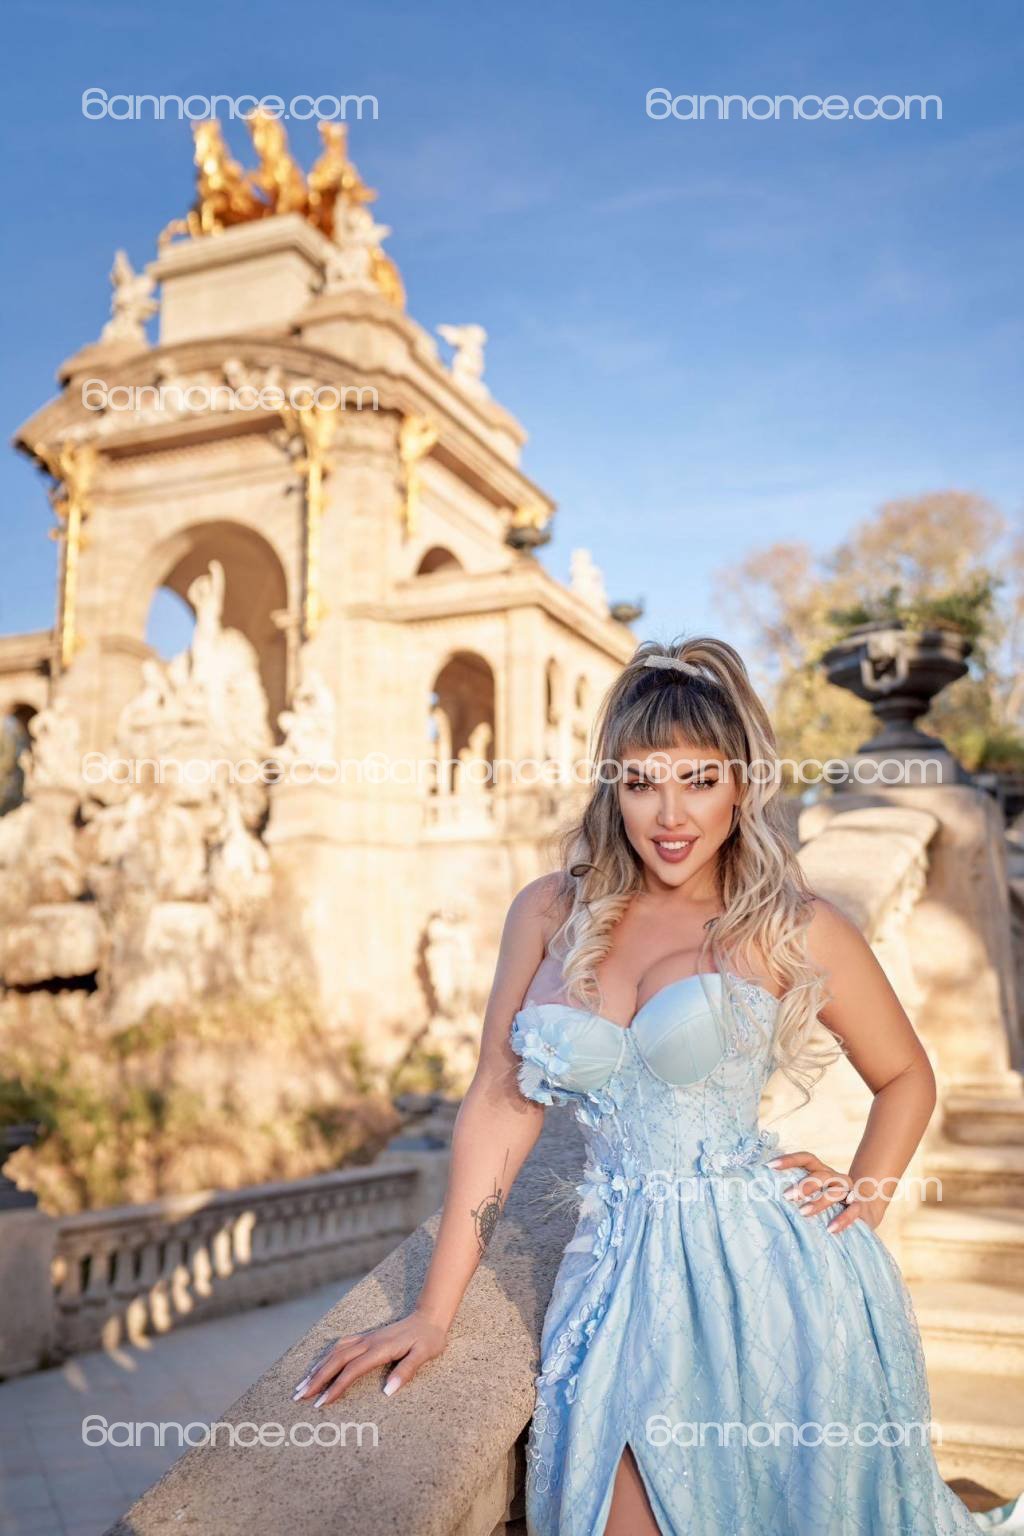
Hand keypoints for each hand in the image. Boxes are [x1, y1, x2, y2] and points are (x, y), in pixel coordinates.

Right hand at [290, 1308, 448, 1406]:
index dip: (335, 1386)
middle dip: (316, 1378)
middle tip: (299, 1396)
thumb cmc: (428, 1339)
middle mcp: (368, 1342)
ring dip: (317, 1368)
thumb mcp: (424, 1355)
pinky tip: (319, 1366)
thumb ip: (406, 1371)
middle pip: (336, 1360)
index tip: (321, 1403)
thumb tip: (387, 1391)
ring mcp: (365, 1338)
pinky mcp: (366, 1338)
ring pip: (335, 1352)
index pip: (352, 1370)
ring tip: (302, 1385)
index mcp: (380, 1348)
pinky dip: (326, 1357)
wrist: (430, 1316)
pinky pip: (340, 1347)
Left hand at [768, 1150, 882, 1235]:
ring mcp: (849, 1192)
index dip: (789, 1159)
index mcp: (822, 1171)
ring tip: (803, 1213)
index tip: (769, 1165)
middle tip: (787, 1196)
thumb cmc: (831, 1203)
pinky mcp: (860, 1207)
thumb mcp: (815, 1195)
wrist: (866, 1208)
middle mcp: (835, 1178)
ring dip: (819, 1202)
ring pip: (835, 1191)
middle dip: (804, 1184)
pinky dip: (842, 1219)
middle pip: (821, 1175)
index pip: (806, 1158)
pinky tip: (831, 1228)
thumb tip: (765, 1197)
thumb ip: (798, 1193)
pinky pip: (853, 1211)